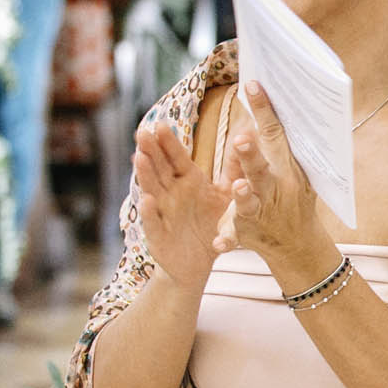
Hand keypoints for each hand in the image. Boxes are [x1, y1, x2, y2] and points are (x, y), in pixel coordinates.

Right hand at [131, 120, 234, 293]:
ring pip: (152, 190)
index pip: (176, 158)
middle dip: (150, 151)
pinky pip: (154, 222)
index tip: (161, 124)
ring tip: (139, 157)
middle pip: (159, 169)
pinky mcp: (159, 235)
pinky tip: (147, 200)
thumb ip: (235, 169)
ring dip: (145, 175)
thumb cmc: (209, 223)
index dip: (168, 143)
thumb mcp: (226, 195)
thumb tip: (248, 137)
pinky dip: (150, 212)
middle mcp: (171, 194)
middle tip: (142, 132)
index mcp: (187, 182)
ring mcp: (163, 213)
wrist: (198, 263)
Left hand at [223, 83, 329, 277]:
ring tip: (238, 185)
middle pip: (262, 169)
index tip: (253, 86)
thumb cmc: (293, 199)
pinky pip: (234, 237)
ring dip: (244, 194)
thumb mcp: (294, 172)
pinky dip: (227, 240)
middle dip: (252, 155)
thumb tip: (269, 106)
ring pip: (250, 202)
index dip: (265, 111)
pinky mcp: (247, 233)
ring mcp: (261, 212)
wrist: (299, 246)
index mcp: (285, 170)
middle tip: (241, 139)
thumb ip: (278, 146)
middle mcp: (274, 190)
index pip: (274, 136)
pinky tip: (218, 243)